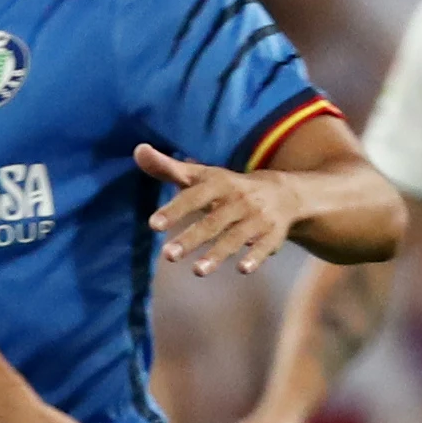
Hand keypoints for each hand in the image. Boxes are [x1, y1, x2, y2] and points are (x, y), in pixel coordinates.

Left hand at [139, 144, 305, 275]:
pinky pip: (264, 247)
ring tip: (197, 272)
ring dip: (217, 254)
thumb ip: (169, 168)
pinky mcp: (272, 235)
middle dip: (191, 238)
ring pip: (236, 237)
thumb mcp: (201, 176)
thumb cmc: (228, 187)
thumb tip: (138, 150)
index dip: (175, 209)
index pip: (194, 196)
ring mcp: (257, 218)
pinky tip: (242, 269)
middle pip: (213, 222)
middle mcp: (239, 200)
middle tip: (168, 256)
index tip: (154, 225)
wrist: (283, 192)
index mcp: (219, 184)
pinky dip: (255, 257)